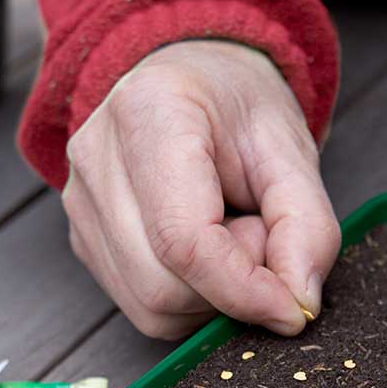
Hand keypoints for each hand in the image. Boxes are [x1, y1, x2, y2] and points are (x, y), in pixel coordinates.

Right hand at [62, 40, 338, 338]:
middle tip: (261, 235)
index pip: (183, 239)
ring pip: (150, 307)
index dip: (243, 289)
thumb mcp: (292, 150)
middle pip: (161, 284)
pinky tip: (207, 250)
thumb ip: (306, 225)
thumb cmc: (239, 108)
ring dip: (211, 296)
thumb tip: (297, 304)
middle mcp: (97, 158)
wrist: (190, 80)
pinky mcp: (83, 239)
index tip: (293, 308)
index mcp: (149, 113)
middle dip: (230, 287)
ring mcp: (80, 203)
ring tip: (232, 233)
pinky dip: (190, 298)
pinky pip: (143, 306)